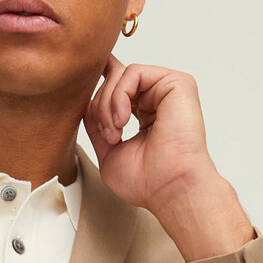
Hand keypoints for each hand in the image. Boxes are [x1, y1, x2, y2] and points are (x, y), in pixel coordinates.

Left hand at [83, 53, 215, 210]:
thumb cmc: (147, 182)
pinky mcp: (177, 83)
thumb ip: (98, 126)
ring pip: (121, 75)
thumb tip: (86, 102)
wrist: (170, 189)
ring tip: (114, 133)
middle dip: (99, 108)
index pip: (119, 89)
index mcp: (146, 114)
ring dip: (107, 104)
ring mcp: (167, 90)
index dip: (99, 91)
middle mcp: (158, 99)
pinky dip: (119, 96)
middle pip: (114, 80)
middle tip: (108, 136)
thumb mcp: (109, 153)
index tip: (91, 114)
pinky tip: (122, 121)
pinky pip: (133, 73)